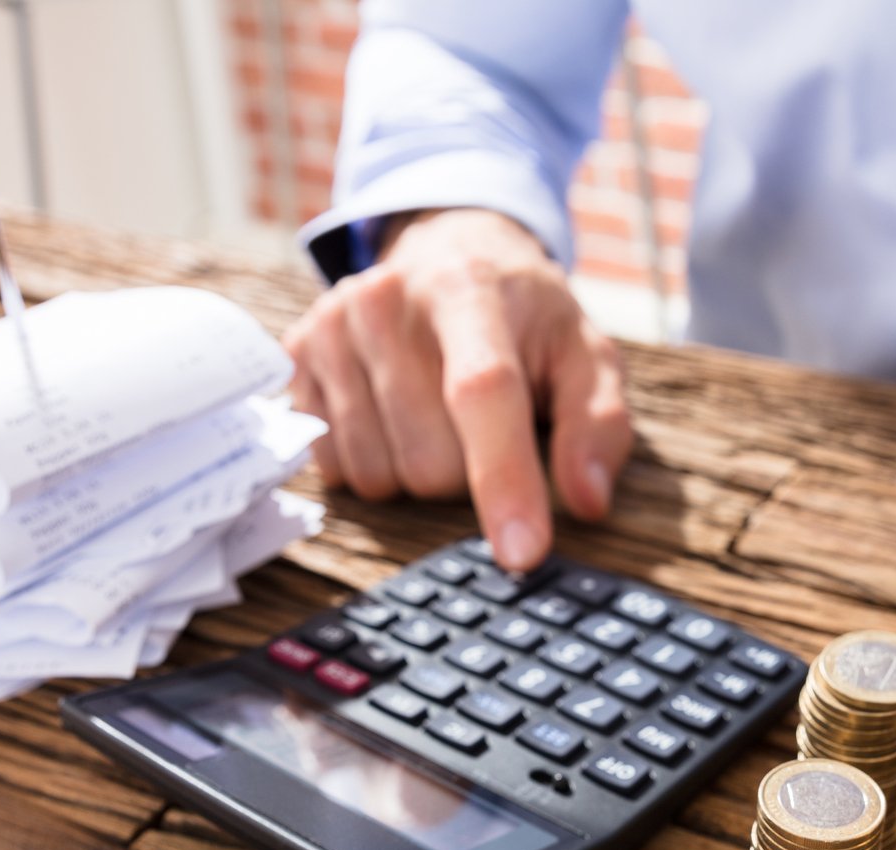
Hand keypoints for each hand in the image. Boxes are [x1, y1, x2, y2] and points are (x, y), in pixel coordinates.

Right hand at [282, 208, 632, 570]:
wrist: (448, 251)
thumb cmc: (525, 318)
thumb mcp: (584, 355)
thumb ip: (598, 426)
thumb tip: (588, 502)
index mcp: (471, 292)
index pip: (482, 393)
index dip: (503, 480)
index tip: (521, 553)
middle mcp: (388, 301)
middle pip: (430, 461)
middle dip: (466, 470)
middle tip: (481, 423)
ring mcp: (333, 326)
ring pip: (379, 475)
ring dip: (418, 469)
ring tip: (436, 412)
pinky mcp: (297, 356)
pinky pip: (335, 468)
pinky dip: (375, 461)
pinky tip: (393, 413)